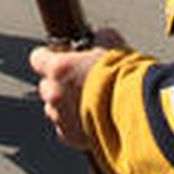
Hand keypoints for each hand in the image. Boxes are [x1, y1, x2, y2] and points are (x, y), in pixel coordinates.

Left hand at [28, 26, 125, 149]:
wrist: (136, 111)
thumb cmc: (125, 77)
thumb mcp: (113, 45)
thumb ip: (99, 39)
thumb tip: (99, 36)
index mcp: (59, 69)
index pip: (37, 58)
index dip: (49, 57)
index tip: (58, 57)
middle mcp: (54, 94)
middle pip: (46, 86)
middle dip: (59, 84)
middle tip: (79, 82)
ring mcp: (61, 117)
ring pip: (53, 109)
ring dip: (65, 105)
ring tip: (88, 103)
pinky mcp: (71, 137)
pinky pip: (65, 129)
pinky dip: (74, 125)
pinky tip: (92, 118)